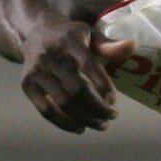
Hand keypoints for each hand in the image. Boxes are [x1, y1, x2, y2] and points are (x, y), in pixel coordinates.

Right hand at [20, 20, 136, 134]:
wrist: (35, 32)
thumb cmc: (70, 37)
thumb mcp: (89, 35)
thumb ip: (109, 45)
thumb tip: (133, 46)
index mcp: (69, 40)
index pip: (88, 64)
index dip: (103, 85)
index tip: (114, 100)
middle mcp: (50, 56)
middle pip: (76, 90)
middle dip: (97, 108)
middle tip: (112, 116)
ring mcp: (37, 71)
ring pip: (63, 103)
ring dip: (85, 119)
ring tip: (102, 125)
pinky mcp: (28, 84)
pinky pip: (46, 110)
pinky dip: (64, 123)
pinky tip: (80, 128)